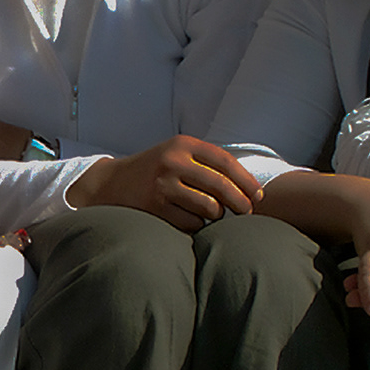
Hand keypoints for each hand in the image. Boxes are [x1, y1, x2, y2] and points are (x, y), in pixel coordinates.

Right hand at [70, 136, 262, 233]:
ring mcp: (163, 185)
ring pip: (209, 208)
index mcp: (182, 144)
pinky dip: (197, 225)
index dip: (247, 180)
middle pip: (221, 186)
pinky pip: (192, 224)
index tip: (258, 195)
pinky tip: (191, 219)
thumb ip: (208, 163)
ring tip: (212, 213)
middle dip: (240, 203)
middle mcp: (172, 161)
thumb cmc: (155, 170)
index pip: (225, 161)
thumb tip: (250, 187)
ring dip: (216, 215)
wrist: (111, 184)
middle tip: (246, 212)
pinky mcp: (156, 208)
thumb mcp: (177, 154)